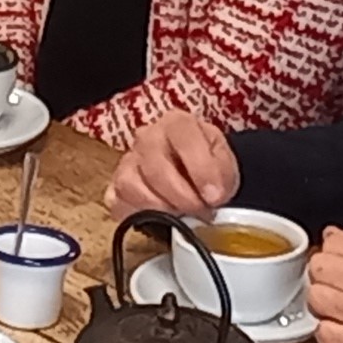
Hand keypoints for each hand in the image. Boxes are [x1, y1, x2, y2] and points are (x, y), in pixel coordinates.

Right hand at [107, 107, 239, 220]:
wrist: (197, 178)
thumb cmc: (209, 167)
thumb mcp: (225, 164)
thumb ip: (222, 173)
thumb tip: (212, 195)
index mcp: (177, 124)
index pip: (183, 137)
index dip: (200, 169)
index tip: (214, 196)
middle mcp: (147, 137)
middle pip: (155, 166)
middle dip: (181, 196)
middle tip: (200, 211)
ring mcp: (128, 161)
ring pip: (131, 184)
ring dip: (160, 206)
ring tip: (180, 215)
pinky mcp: (117, 185)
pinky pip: (119, 200)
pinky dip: (139, 213)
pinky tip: (160, 217)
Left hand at [306, 230, 342, 342]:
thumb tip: (333, 235)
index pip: (339, 241)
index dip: (330, 252)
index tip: (334, 262)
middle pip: (322, 266)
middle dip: (322, 275)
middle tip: (333, 286)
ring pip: (318, 296)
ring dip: (322, 304)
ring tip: (337, 310)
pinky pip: (324, 332)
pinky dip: (327, 332)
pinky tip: (341, 331)